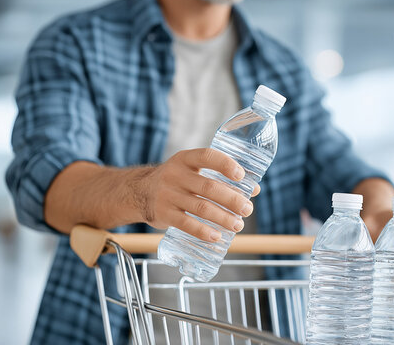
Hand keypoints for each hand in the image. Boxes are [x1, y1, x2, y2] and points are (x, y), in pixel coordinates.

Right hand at [141, 148, 259, 241]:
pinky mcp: (163, 214)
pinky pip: (186, 224)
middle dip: (232, 200)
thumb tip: (254, 190)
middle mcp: (175, 175)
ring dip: (223, 218)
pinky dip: (203, 231)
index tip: (241, 176)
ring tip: (238, 225)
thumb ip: (221, 178)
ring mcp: (167, 195)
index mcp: (185, 159)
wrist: (139, 191)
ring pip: (200, 208)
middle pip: (209, 187)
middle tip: (248, 209)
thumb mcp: (193, 171)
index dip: (225, 164)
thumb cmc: (179, 181)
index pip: (207, 156)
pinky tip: (217, 236)